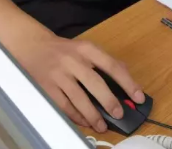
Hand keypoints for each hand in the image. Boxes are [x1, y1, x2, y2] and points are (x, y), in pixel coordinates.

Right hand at [9, 30, 144, 132]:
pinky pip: (64, 106)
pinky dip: (76, 116)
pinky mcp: (47, 87)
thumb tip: (126, 78)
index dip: (127, 82)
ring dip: (92, 114)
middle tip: (119, 114)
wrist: (32, 47)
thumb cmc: (65, 51)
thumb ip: (104, 61)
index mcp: (87, 49)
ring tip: (103, 126)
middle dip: (109, 101)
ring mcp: (59, 75)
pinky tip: (85, 122)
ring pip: (79, 98)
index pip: (112, 66)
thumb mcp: (85, 49)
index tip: (138, 97)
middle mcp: (73, 60)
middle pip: (95, 83)